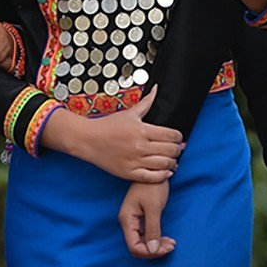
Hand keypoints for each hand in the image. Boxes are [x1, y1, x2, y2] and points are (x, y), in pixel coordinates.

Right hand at [43, 92, 182, 182]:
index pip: (171, 135)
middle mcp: (140, 146)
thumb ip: (146, 103)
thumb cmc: (108, 126)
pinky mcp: (128, 173)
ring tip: (172, 160)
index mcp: (142, 130)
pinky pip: (152, 177)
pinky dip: (163, 175)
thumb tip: (156, 89)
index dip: (178, 137)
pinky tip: (166, 171)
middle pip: (170, 150)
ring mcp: (134, 161)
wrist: (88, 140)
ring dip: (172, 162)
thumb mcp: (129, 113)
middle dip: (177, 149)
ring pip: (164, 164)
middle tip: (177, 149)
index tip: (178, 138)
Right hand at [119, 180, 176, 257]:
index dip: (149, 252)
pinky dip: (157, 239)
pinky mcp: (142, 219)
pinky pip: (148, 235)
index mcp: (127, 220)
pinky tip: (167, 238)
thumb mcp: (154, 207)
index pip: (134, 246)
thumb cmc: (153, 185)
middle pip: (138, 246)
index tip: (165, 248)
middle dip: (155, 250)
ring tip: (171, 243)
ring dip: (157, 246)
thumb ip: (152, 229)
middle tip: (171, 246)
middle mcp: (129, 222)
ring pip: (144, 242)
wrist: (156, 170)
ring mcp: (135, 221)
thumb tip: (152, 250)